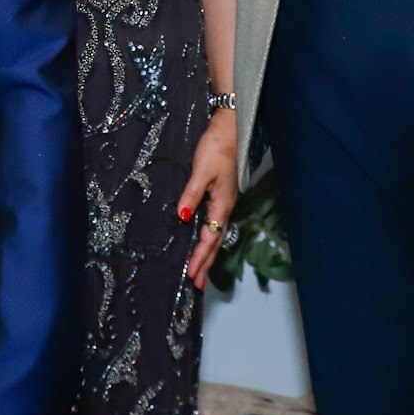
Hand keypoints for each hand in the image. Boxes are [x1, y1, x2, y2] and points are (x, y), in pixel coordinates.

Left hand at [177, 108, 240, 289]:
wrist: (229, 129)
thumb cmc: (217, 148)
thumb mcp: (201, 172)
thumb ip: (192, 195)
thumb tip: (183, 218)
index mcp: (222, 205)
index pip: (209, 238)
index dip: (200, 258)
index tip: (191, 276)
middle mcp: (225, 208)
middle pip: (215, 242)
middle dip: (206, 264)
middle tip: (196, 285)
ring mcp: (224, 203)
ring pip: (215, 235)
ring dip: (208, 255)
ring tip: (200, 272)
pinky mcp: (221, 196)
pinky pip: (214, 225)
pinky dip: (208, 240)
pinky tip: (203, 242)